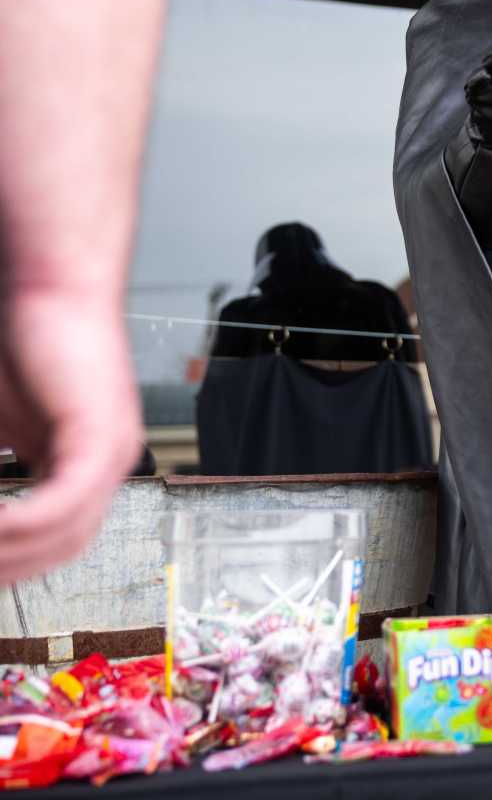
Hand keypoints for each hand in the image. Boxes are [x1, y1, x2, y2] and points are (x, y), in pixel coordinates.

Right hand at [0, 288, 142, 583]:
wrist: (51, 289)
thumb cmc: (21, 346)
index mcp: (82, 467)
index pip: (53, 540)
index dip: (11, 564)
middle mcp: (107, 467)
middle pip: (59, 549)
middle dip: (6, 569)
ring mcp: (112, 454)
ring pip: (61, 535)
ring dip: (7, 553)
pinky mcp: (102, 437)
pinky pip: (64, 502)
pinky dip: (23, 523)